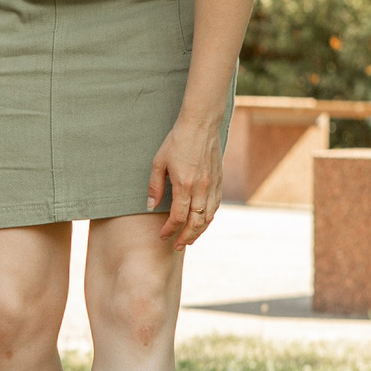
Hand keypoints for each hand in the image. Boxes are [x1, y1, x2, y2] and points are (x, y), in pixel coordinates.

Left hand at [147, 114, 224, 246]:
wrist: (201, 125)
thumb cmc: (177, 141)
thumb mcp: (159, 162)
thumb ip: (155, 187)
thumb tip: (151, 207)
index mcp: (184, 185)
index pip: (178, 217)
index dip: (170, 230)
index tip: (163, 236)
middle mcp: (201, 188)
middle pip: (196, 222)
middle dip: (186, 237)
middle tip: (177, 246)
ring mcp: (212, 185)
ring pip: (209, 217)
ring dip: (199, 231)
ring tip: (190, 239)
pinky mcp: (219, 181)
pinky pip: (216, 206)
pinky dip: (209, 218)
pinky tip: (202, 222)